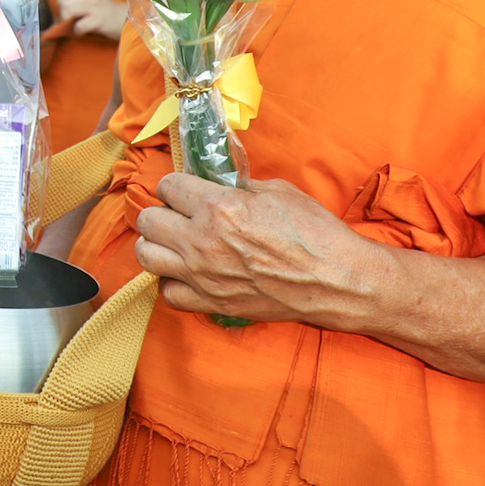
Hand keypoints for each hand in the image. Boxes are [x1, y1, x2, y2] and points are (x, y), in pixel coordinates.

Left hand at [56, 0, 128, 40]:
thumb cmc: (107, 13)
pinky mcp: (99, 20)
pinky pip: (79, 25)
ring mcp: (95, 7)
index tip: (66, 11)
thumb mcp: (93, 1)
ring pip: (69, 10)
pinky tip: (83, 32)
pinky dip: (77, 31)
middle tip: (70, 21)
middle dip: (63, 14)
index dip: (61, 3)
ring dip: (68, 21)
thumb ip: (78, 1)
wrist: (127, 20)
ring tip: (76, 26)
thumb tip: (59, 10)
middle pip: (64, 1)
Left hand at [133, 173, 384, 326]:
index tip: (188, 191)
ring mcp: (204, 275)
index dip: (178, 186)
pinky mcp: (212, 303)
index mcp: (218, 207)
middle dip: (162, 212)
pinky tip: (189, 274)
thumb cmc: (314, 232)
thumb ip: (238, 185)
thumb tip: (218, 183)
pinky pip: (168, 293)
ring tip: (176, 243)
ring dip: (158, 246)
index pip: (167, 186)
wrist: (338, 281)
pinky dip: (173, 283)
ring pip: (146, 256)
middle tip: (179, 216)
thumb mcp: (277, 191)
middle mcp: (202, 241)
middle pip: (148, 221)